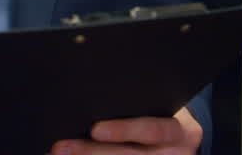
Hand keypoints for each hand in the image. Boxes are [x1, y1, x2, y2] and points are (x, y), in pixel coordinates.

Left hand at [50, 107, 201, 153]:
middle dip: (92, 151)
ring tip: (59, 154)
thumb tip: (92, 93)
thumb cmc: (162, 114)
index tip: (94, 129)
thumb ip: (137, 102)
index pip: (153, 130)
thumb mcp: (159, 106)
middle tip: (61, 146)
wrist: (180, 141)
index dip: (124, 130)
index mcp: (181, 132)